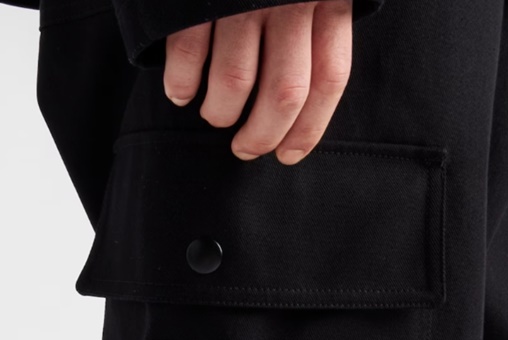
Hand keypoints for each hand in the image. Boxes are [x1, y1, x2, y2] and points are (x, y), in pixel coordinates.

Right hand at [163, 1, 352, 164]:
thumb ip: (318, 26)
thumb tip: (305, 97)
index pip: (326, 82)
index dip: (308, 130)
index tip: (287, 156)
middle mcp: (289, 1)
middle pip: (282, 96)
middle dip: (260, 136)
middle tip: (244, 148)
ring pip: (233, 86)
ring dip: (219, 114)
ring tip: (214, 114)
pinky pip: (188, 59)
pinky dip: (181, 86)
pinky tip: (181, 91)